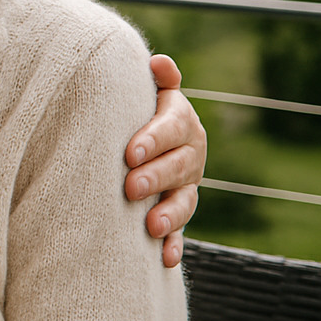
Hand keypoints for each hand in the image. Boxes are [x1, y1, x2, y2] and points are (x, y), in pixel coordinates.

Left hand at [125, 53, 204, 267]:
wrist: (144, 137)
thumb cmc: (136, 107)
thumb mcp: (147, 90)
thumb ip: (156, 79)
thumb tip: (158, 62)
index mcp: (180, 121)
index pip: (171, 127)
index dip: (153, 139)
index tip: (130, 153)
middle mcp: (190, 153)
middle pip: (179, 166)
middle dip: (156, 178)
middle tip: (131, 188)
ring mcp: (187, 185)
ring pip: (185, 201)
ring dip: (170, 215)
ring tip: (151, 227)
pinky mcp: (178, 211)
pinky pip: (181, 231)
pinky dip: (174, 246)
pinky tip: (164, 259)